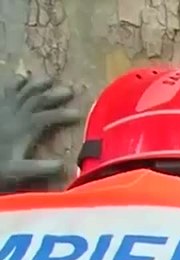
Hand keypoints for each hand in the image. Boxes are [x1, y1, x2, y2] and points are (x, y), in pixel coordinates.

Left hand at [0, 72, 81, 190]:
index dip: (64, 114)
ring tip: (47, 78)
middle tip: (70, 89)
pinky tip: (18, 79)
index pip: (48, 116)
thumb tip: (64, 165)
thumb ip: (39, 168)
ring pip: (22, 92)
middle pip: (37, 99)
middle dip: (54, 94)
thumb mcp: (17, 170)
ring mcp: (3, 110)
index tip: (80, 114)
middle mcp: (14, 115)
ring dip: (36, 84)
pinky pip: (5, 93)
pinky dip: (13, 85)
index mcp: (24, 128)